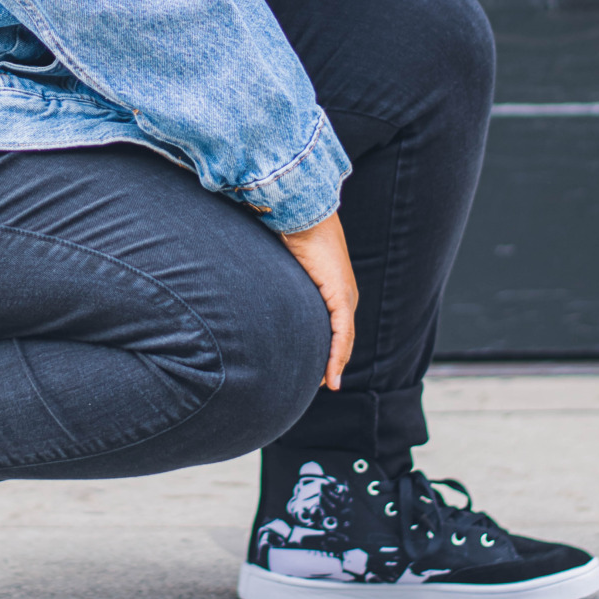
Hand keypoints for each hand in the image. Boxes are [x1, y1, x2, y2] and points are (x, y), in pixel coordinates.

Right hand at [279, 210, 356, 390]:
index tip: (320, 368)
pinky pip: (342, 335)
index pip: (335, 323)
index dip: (330, 347)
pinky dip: (337, 358)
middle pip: (343, 336)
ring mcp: (345, 295)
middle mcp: (344, 292)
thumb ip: (277, 279)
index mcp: (332, 284)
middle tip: (323, 383)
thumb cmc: (288, 231)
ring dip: (335, 364)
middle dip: (334, 361)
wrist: (299, 213)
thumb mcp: (282, 263)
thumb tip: (253, 284)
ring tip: (327, 385)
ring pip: (345, 340)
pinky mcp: (341, 297)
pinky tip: (332, 377)